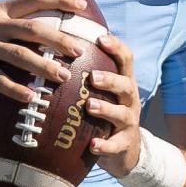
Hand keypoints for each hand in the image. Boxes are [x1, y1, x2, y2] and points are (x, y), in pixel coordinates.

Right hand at [0, 0, 87, 101]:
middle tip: (78, 51)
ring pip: (19, 54)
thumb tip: (44, 28)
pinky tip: (30, 98)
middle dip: (58, 39)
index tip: (82, 5)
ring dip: (43, 66)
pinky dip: (15, 89)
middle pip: (32, 28)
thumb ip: (10, 21)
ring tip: (62, 77)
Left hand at [87, 34, 142, 177]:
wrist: (126, 148)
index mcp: (124, 83)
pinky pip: (116, 145)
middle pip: (126, 86)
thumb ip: (88, 76)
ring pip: (122, 114)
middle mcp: (130, 101)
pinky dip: (105, 145)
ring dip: (106, 109)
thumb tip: (56, 49)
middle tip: (92, 77)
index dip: (116, 47)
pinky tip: (93, 144)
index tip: (100, 38)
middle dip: (110, 80)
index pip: (126, 60)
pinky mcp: (124, 144)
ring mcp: (129, 123)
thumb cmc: (106, 113)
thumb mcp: (103, 92)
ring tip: (89, 106)